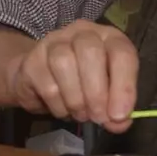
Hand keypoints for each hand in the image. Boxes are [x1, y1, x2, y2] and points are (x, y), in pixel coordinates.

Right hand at [5, 20, 137, 132]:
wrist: (39, 80)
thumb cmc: (82, 83)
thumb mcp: (106, 94)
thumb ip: (116, 108)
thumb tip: (120, 123)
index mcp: (108, 38)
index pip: (122, 53)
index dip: (124, 85)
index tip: (119, 115)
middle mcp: (81, 32)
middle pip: (90, 52)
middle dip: (97, 93)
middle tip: (98, 117)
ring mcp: (53, 42)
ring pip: (64, 64)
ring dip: (76, 99)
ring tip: (81, 114)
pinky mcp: (32, 60)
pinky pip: (47, 84)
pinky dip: (58, 105)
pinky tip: (63, 110)